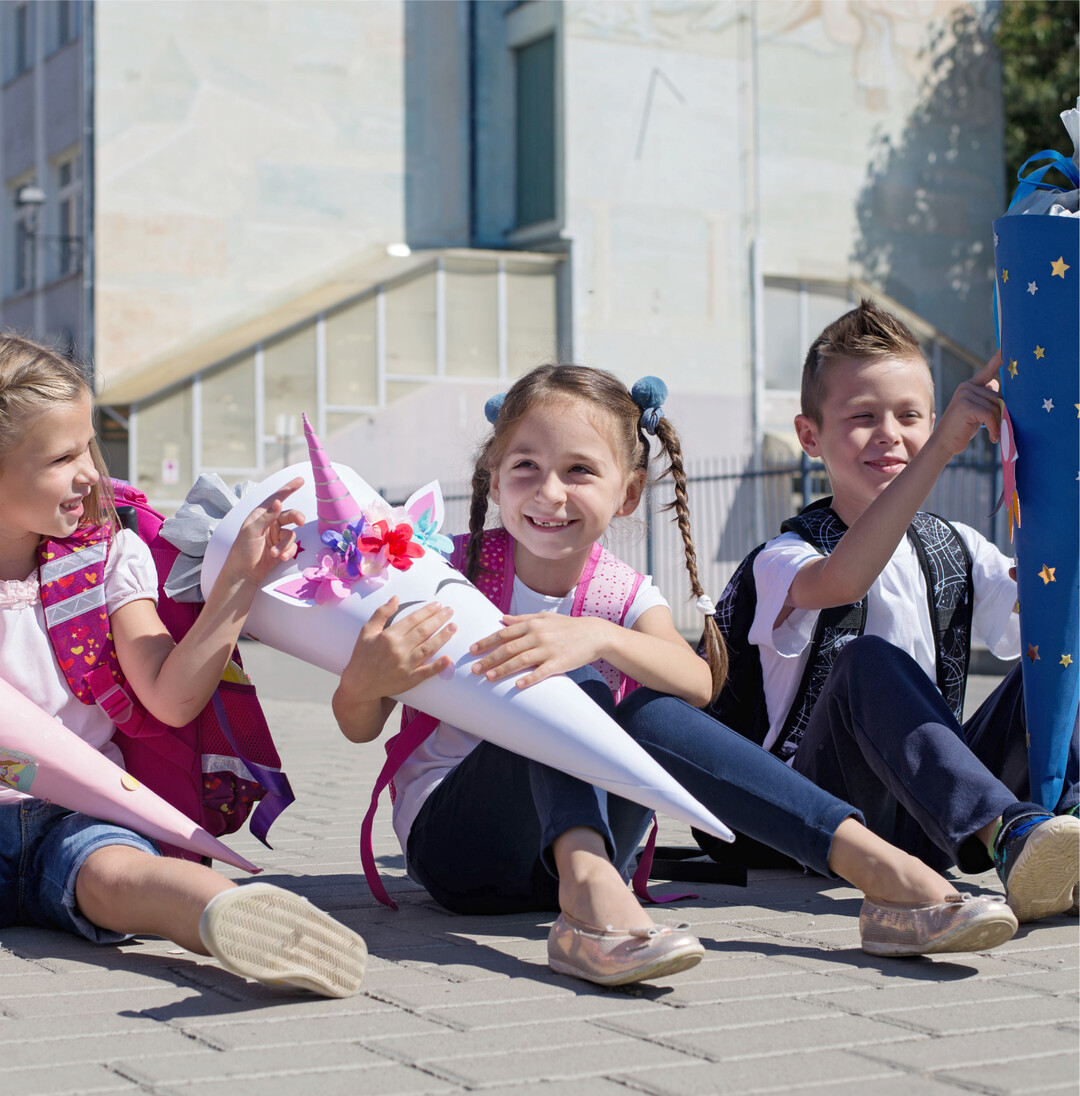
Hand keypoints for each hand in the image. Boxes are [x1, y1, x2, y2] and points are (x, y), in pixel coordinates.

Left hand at [222, 477, 305, 586]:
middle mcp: (270, 523)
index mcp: (260, 515)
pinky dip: (288, 551)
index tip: (301, 480)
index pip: (276, 498)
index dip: (289, 488)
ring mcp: (276, 536)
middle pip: (290, 515)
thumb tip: (278, 501)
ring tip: (276, 554)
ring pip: (291, 534)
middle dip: (296, 518)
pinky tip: (280, 558)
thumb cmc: (243, 550)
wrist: (244, 574)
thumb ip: (267, 516)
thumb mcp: (252, 531)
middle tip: (301, 522)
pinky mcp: (282, 548)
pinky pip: (292, 546)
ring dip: (285, 545)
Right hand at [337, 597, 455, 705]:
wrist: (358, 684)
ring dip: (443, 637)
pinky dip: (438, 666)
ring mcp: (405, 665)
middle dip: (439, 619)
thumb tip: (395, 598)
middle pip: (423, 631)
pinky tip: (449, 658)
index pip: (413, 619)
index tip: (438, 604)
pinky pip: (426, 672)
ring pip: (428, 648)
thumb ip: (381, 613)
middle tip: (450, 610)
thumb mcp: (366, 631)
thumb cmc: (362, 655)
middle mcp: (398, 649)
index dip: (427, 611)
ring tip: (454, 627)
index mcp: (388, 636)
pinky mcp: (409, 680)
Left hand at [469, 613, 611, 687]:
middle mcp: (538, 635)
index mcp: (533, 624)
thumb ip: (522, 618)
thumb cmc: (567, 626)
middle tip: (474, 668)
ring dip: (503, 669)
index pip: (504, 633)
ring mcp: (549, 649)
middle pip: (508, 648)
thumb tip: (502, 619)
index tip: (472, 650)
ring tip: (488, 677)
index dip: (486, 642)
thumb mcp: (545, 617)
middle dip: (489, 658)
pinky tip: (517, 685)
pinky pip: (541, 672)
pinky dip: (529, 678)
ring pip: (521, 660)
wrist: (594, 634)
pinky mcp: (559, 663)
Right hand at [934, 352, 1002, 453]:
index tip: (1007, 347)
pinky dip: (994, 428)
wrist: (944, 443)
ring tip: (993, 433)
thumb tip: (1003, 390)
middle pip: (998, 397)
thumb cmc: (963, 428)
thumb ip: (988, 399)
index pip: (988, 370)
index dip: (998, 359)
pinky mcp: (966, 406)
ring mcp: (965, 395)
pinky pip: (990, 415)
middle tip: (997, 428)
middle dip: (1000, 413)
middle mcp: (967, 387)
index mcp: (970, 386)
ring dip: (998, 423)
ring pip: (995, 407)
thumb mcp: (977, 411)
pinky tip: (993, 437)